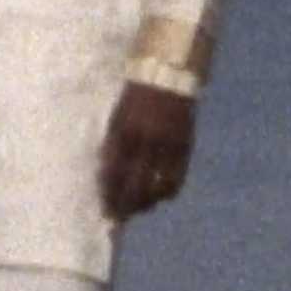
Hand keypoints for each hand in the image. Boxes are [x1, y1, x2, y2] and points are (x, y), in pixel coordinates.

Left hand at [99, 81, 195, 220]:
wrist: (168, 73)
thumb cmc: (136, 94)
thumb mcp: (117, 115)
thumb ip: (113, 143)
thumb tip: (106, 172)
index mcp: (123, 131)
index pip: (114, 173)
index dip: (109, 194)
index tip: (105, 209)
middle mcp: (145, 141)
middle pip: (135, 185)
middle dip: (126, 205)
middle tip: (120, 217)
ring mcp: (167, 145)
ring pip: (157, 187)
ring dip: (146, 202)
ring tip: (139, 208)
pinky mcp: (185, 146)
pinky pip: (177, 178)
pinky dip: (167, 192)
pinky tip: (160, 196)